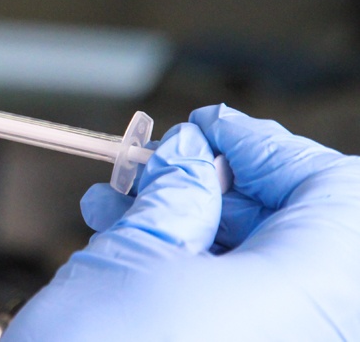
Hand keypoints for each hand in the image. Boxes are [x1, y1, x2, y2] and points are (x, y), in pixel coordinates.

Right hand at [4, 104, 359, 339]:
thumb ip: (172, 194)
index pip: (333, 188)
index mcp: (312, 296)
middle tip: (155, 169)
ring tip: (120, 208)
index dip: (266, 147)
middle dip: (218, 189)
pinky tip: (134, 255)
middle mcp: (318, 333)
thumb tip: (187, 162)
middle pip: (299, 232)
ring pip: (264, 275)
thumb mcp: (128, 257)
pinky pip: (246, 314)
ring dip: (194, 231)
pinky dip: (197, 279)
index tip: (208, 131)